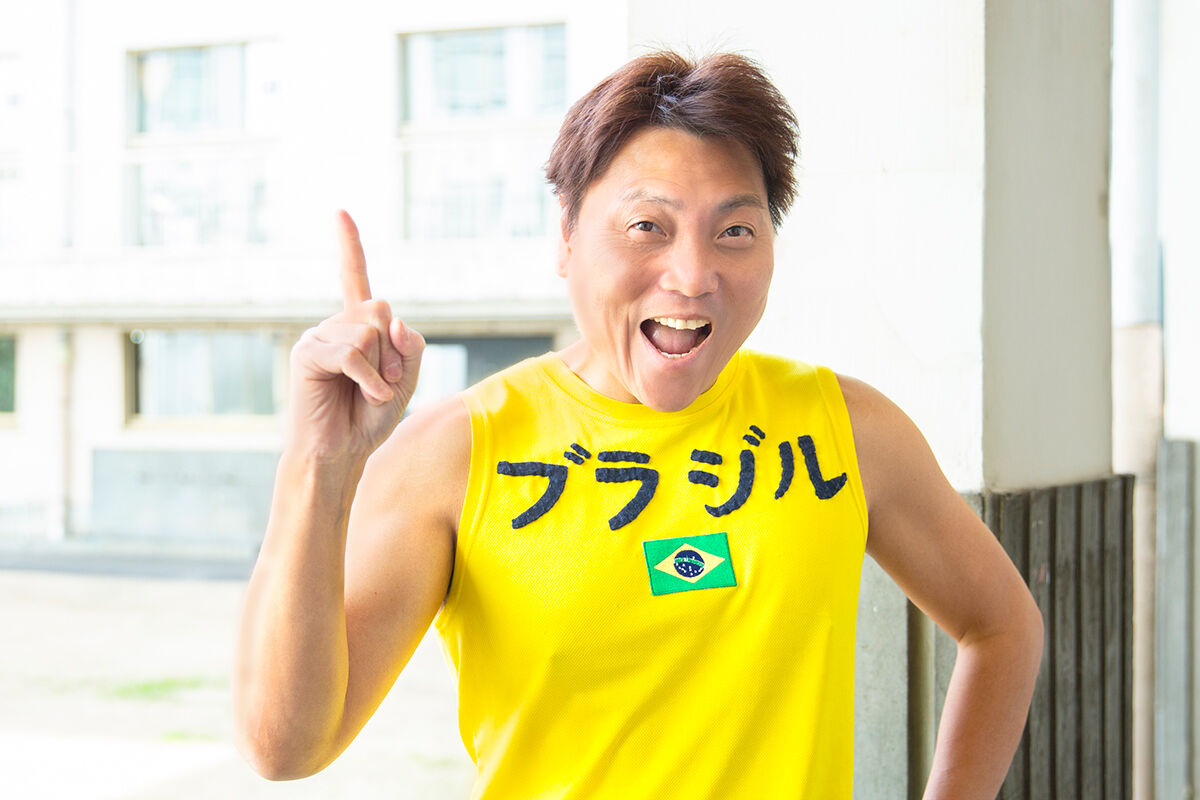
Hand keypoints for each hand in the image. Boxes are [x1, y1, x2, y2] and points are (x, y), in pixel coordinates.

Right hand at [286, 210, 423, 462]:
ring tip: (369, 392)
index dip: (349, 246)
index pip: (354, 279)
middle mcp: (335, 326)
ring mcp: (318, 338)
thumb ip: (409, 346)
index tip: (339, 212)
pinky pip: (353, 353)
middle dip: (395, 350)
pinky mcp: (307, 354)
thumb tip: (391, 318)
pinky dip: (369, 379)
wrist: (341, 453)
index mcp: (357, 327)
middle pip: (381, 309)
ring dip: (382, 369)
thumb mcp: (405, 379)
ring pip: (370, 331)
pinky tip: (364, 396)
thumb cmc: (369, 418)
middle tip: (386, 381)